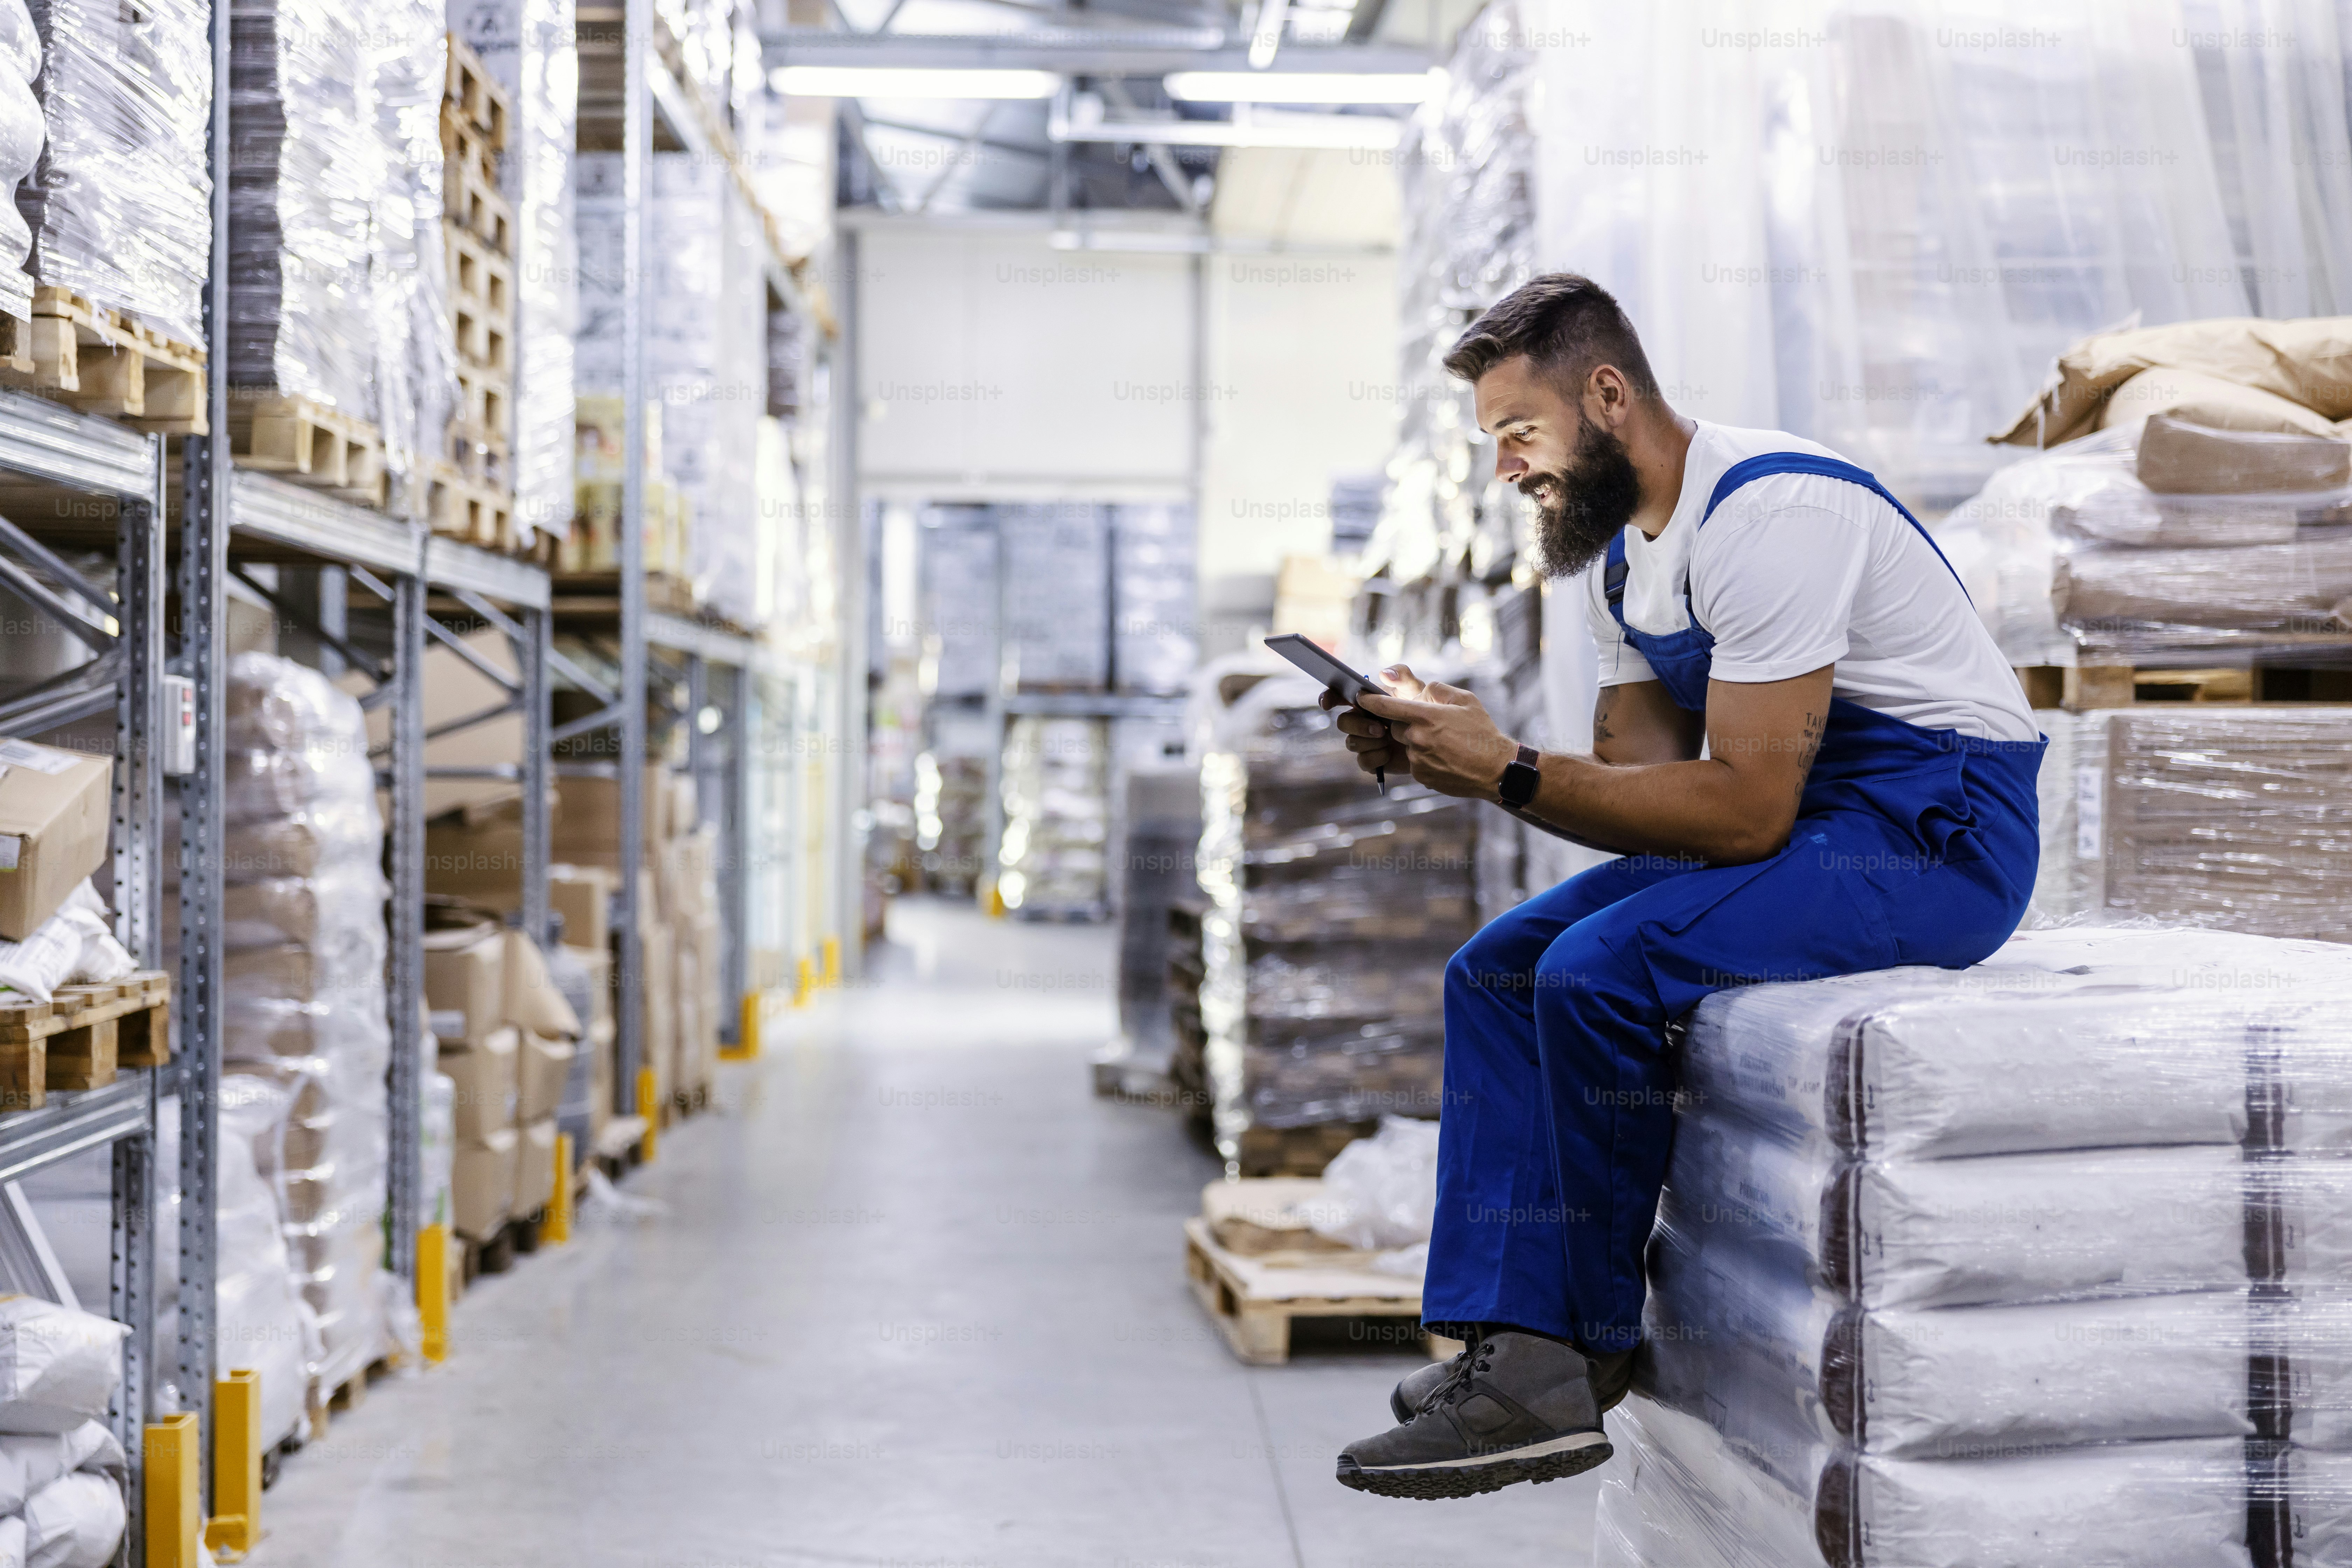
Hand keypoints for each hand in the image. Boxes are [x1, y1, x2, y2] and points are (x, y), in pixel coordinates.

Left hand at [1323, 666, 1517, 797]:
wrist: (1497, 769)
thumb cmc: (1483, 731)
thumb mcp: (1465, 699)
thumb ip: (1437, 689)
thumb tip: (1419, 690)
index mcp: (1425, 716)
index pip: (1386, 706)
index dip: (1369, 701)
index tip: (1359, 697)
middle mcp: (1416, 738)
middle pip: (1394, 727)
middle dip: (1405, 724)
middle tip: (1430, 724)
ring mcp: (1417, 759)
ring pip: (1405, 745)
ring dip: (1416, 742)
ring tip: (1444, 743)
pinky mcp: (1420, 776)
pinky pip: (1413, 762)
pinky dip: (1424, 758)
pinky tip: (1445, 757)